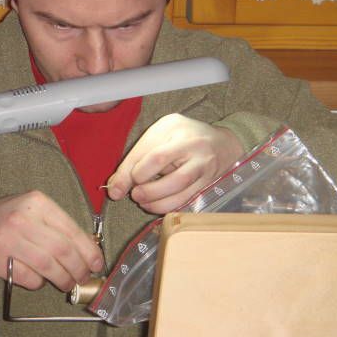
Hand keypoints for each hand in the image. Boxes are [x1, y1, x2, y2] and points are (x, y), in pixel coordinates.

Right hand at [0, 190, 103, 291]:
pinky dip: (40, 282)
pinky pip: (29, 277)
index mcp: (37, 202)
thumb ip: (60, 225)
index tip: (97, 263)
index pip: (71, 230)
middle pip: (61, 250)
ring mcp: (8, 240)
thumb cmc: (10, 217)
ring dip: (63, 279)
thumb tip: (90, 248)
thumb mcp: (36, 210)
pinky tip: (42, 279)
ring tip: (69, 283)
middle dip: (78, 268)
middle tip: (83, 276)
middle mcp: (22, 219)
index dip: (88, 251)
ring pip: (48, 266)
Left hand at [107, 114, 243, 213]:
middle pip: (171, 173)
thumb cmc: (181, 136)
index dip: (132, 174)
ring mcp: (203, 166)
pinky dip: (167, 207)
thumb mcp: (157, 136)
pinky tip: (155, 205)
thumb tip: (115, 189)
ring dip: (156, 201)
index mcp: (176, 129)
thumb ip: (135, 159)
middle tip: (134, 194)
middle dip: (147, 190)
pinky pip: (186, 200)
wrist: (221, 143)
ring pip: (180, 189)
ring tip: (142, 201)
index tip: (118, 186)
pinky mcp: (206, 183)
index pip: (153, 155)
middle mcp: (193, 147)